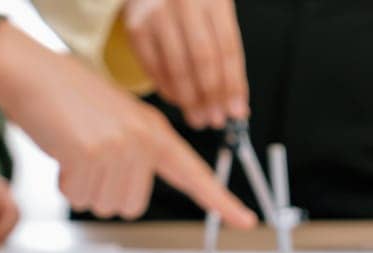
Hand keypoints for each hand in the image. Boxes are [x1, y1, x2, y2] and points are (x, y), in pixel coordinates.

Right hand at [0, 21, 255, 225]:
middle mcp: (144, 140)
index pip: (194, 173)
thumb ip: (134, 154)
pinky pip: (78, 196)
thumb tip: (128, 198)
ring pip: (103, 205)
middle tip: (87, 156)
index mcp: (155, 132)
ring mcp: (120, 147)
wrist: (32, 74)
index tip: (247, 220)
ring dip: (82, 187)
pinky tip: (62, 151)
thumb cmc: (66, 100)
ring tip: (74, 150)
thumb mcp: (114, 122)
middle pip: (131, 206)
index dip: (221, 201)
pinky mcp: (91, 154)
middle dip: (102, 191)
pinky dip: (64, 182)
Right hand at [122, 0, 248, 129]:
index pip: (228, 49)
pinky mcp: (136, 29)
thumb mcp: (215, 16)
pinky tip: (178, 101)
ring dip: (190, 99)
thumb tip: (235, 104)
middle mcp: (185, 3)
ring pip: (177, 67)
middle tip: (215, 120)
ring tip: (199, 118)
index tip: (236, 112)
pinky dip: (168, 89)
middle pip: (203, 59)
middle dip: (211, 96)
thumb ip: (225, 54)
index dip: (233, 85)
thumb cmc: (192, 5)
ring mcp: (157, 15)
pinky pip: (154, 68)